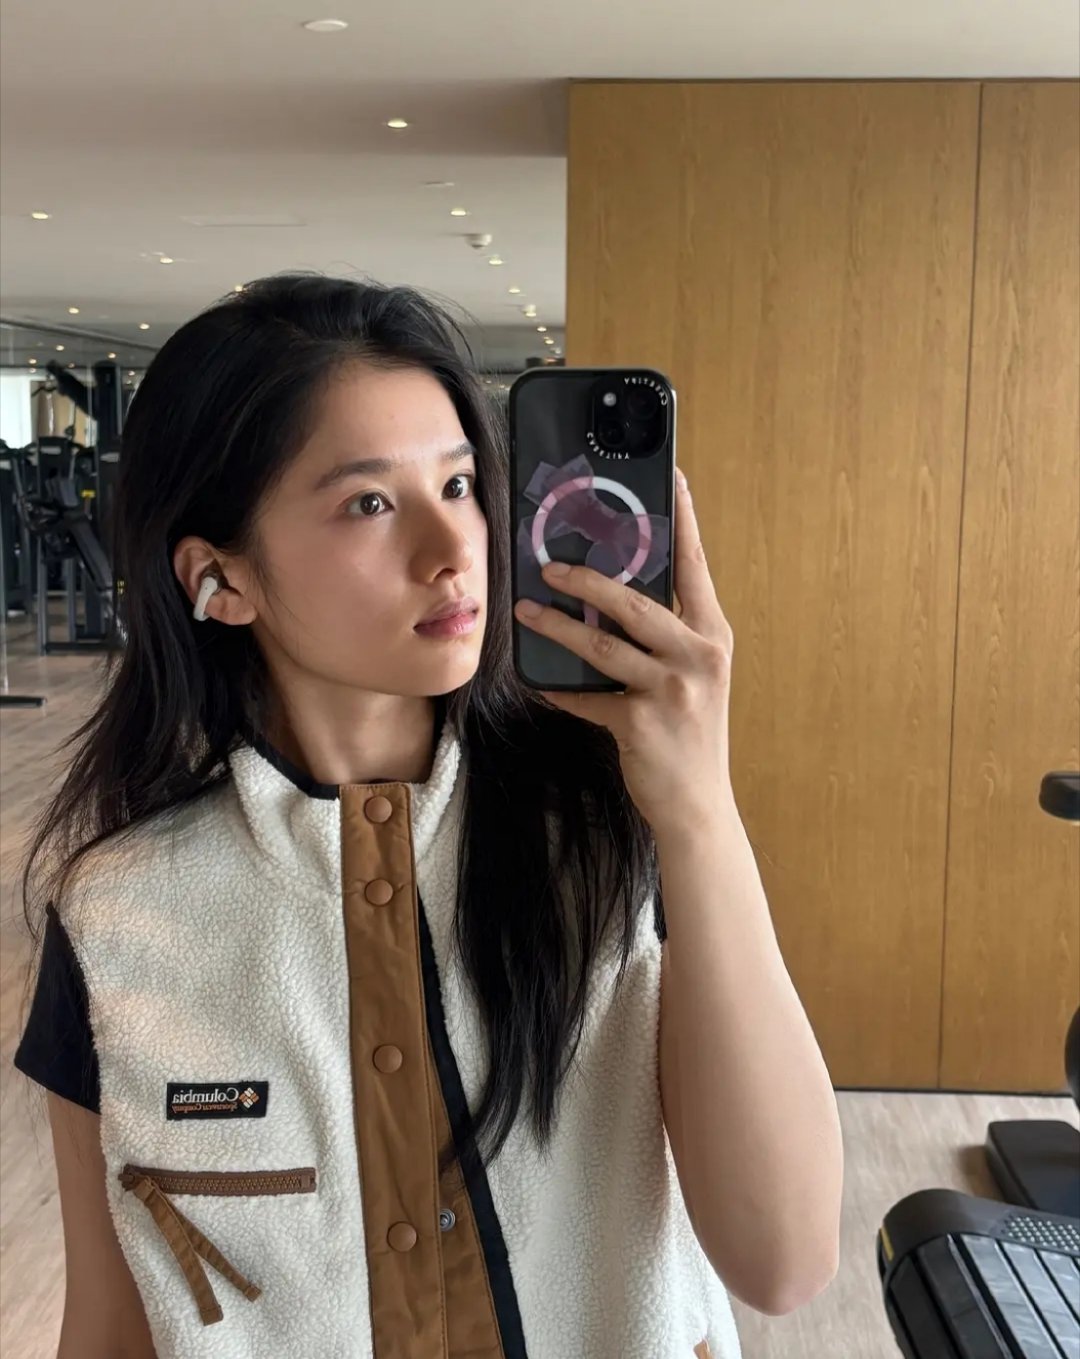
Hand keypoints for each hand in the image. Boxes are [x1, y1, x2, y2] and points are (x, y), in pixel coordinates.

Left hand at [514, 469, 734, 836]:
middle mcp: (698, 655)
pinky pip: (585, 696)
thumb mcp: (695, 674)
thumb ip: (669, 633)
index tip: (673, 479)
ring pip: (601, 644)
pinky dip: (557, 689)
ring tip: (525, 611)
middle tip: (549, 563)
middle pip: (634, 601)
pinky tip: (533, 680)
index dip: (682, 520)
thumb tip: (616, 592)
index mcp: (712, 634)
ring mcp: (670, 689)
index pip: (694, 566)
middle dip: (586, 578)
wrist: (697, 803)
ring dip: (556, 626)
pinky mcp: (639, 721)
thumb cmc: (690, 732)